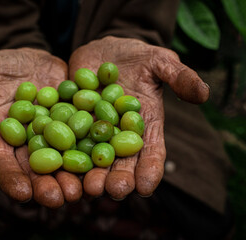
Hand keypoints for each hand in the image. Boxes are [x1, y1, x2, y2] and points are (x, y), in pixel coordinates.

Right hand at [0, 48, 82, 207]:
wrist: (34, 60)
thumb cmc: (3, 67)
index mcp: (1, 138)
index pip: (2, 163)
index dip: (10, 178)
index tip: (21, 193)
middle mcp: (27, 145)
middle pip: (34, 170)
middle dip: (44, 186)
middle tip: (57, 199)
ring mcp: (52, 139)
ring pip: (61, 163)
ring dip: (70, 178)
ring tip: (81, 191)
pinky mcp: (74, 129)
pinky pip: (83, 143)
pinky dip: (91, 155)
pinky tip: (102, 165)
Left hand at [69, 36, 208, 197]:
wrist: (103, 52)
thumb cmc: (136, 57)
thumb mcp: (158, 61)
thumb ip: (179, 77)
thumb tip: (204, 93)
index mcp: (144, 126)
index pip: (150, 152)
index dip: (150, 169)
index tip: (146, 186)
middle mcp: (119, 135)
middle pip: (121, 162)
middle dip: (118, 178)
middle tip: (113, 191)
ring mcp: (94, 132)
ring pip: (93, 157)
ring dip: (91, 174)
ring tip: (88, 187)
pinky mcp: (71, 124)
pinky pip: (68, 140)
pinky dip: (64, 153)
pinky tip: (61, 166)